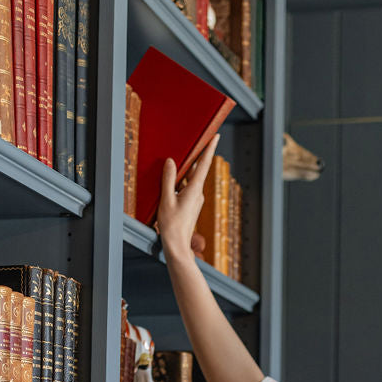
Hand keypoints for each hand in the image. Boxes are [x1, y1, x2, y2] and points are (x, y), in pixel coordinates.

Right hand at [156, 135, 219, 262]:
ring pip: (190, 179)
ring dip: (184, 171)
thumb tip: (170, 162)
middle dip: (195, 156)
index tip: (216, 136)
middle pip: (197, 170)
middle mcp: (198, 193)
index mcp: (194, 190)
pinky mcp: (191, 205)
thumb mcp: (166, 199)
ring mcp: (195, 200)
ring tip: (176, 161)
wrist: (177, 246)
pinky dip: (180, 182)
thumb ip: (168, 179)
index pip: (204, 164)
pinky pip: (186, 188)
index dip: (210, 149)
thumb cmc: (172, 225)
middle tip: (194, 141)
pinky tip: (171, 181)